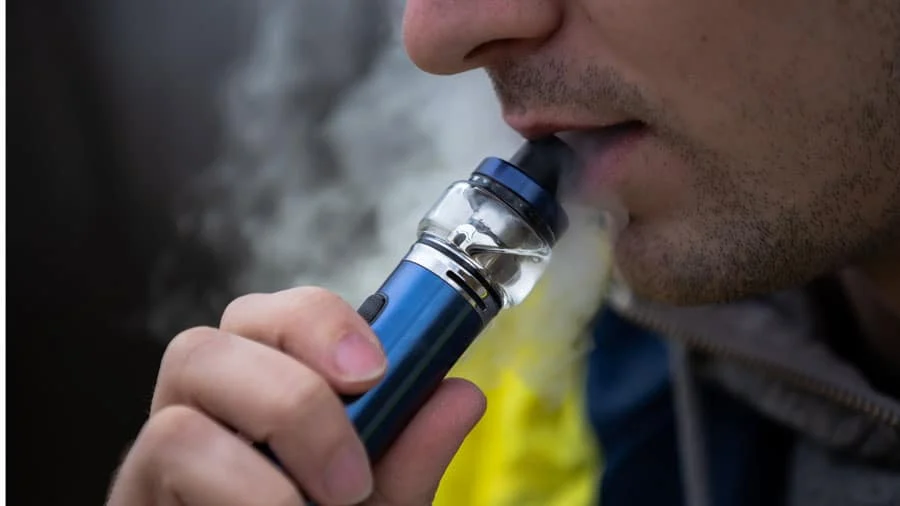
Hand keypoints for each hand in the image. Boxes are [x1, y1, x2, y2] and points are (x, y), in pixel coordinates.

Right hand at [107, 287, 485, 505]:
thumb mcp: (378, 504)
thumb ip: (409, 456)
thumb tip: (462, 395)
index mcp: (265, 391)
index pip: (278, 314)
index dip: (324, 324)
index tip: (376, 372)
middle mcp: (207, 408)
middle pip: (218, 333)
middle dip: (297, 387)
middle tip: (351, 472)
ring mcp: (162, 448)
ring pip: (189, 367)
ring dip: (273, 428)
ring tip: (323, 503)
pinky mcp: (138, 490)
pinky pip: (166, 449)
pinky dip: (243, 485)